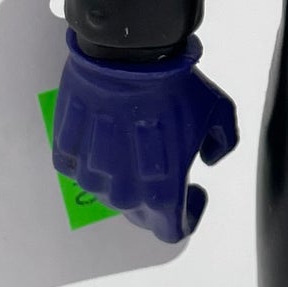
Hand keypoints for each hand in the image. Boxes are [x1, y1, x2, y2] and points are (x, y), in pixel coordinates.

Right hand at [50, 33, 238, 243]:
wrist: (128, 55)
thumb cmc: (176, 88)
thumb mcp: (219, 112)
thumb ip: (222, 144)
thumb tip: (209, 158)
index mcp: (163, 195)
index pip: (172, 231)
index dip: (188, 215)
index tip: (194, 192)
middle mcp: (123, 194)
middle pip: (140, 213)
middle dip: (156, 196)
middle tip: (164, 165)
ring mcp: (90, 176)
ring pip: (109, 191)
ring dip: (123, 175)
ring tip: (132, 141)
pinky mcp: (66, 154)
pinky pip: (80, 168)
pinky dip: (92, 158)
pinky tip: (104, 135)